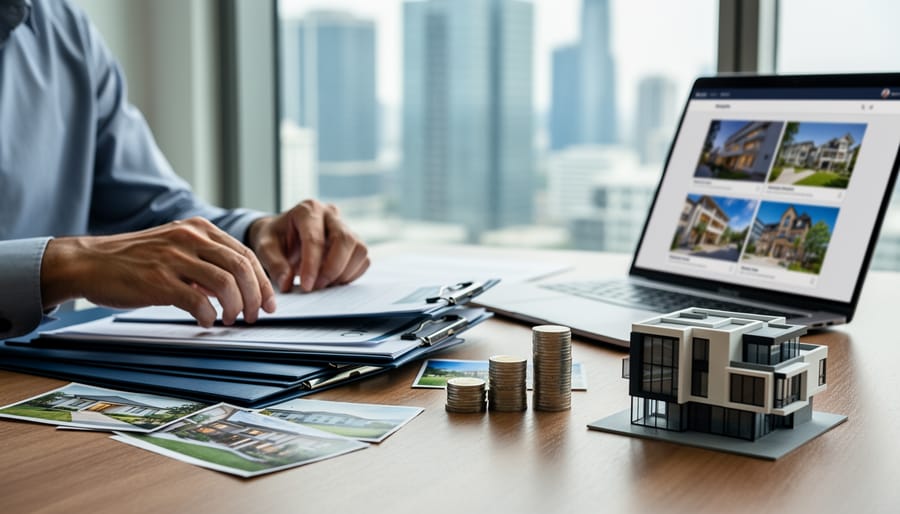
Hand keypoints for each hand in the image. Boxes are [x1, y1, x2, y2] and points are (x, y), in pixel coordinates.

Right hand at [40, 217, 276, 325]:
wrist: (90, 262)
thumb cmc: (134, 260)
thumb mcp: (176, 248)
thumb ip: (206, 262)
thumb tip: (238, 288)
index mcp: (198, 228)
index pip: (245, 255)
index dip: (262, 282)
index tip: (268, 302)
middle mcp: (190, 238)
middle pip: (242, 268)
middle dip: (255, 297)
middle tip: (255, 315)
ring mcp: (174, 258)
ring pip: (226, 284)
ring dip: (236, 308)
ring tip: (230, 319)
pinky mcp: (158, 280)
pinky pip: (198, 301)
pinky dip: (209, 315)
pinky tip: (206, 321)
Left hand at [247, 199, 368, 292]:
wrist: (284, 234)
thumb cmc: (275, 238)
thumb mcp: (265, 247)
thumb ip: (274, 264)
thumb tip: (287, 283)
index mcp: (308, 210)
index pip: (315, 238)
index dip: (312, 265)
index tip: (307, 286)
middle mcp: (330, 214)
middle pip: (345, 240)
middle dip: (333, 269)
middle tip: (317, 287)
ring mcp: (346, 227)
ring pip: (359, 250)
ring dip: (344, 273)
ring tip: (323, 284)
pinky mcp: (354, 242)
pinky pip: (362, 260)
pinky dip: (350, 275)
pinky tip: (332, 280)